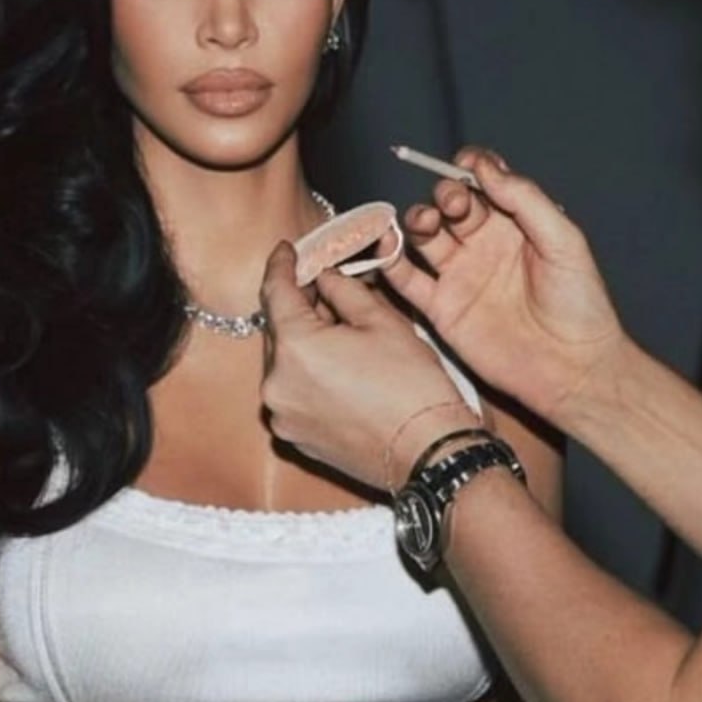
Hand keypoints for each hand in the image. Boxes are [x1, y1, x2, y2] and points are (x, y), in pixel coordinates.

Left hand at [259, 243, 473, 489]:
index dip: (280, 265)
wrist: (427, 451)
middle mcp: (276, 383)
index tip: (286, 250)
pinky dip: (307, 373)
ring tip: (337, 329)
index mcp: (295, 347)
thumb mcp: (382, 321)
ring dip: (303, 341)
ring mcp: (282, 415)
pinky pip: (292, 392)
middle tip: (322, 285)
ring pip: (284, 362)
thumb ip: (343, 289)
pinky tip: (337, 367)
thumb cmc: (411, 384)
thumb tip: (324, 275)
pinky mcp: (294, 437)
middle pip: (277, 329)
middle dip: (298, 305)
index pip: (275, 293)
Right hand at [380, 148, 628, 427]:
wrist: (574, 369)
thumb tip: (484, 166)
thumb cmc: (580, 304)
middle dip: (446, 193)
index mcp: (515, 223)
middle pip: (448, 203)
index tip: (465, 164)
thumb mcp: (564, 241)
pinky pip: (406, 279)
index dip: (470, 168)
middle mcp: (483, 244)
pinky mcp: (442, 309)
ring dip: (418, 218)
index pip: (483, 182)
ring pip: (424, 235)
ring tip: (426, 222)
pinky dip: (390, 259)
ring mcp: (460, 275)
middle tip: (455, 203)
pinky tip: (389, 243)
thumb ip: (525, 199)